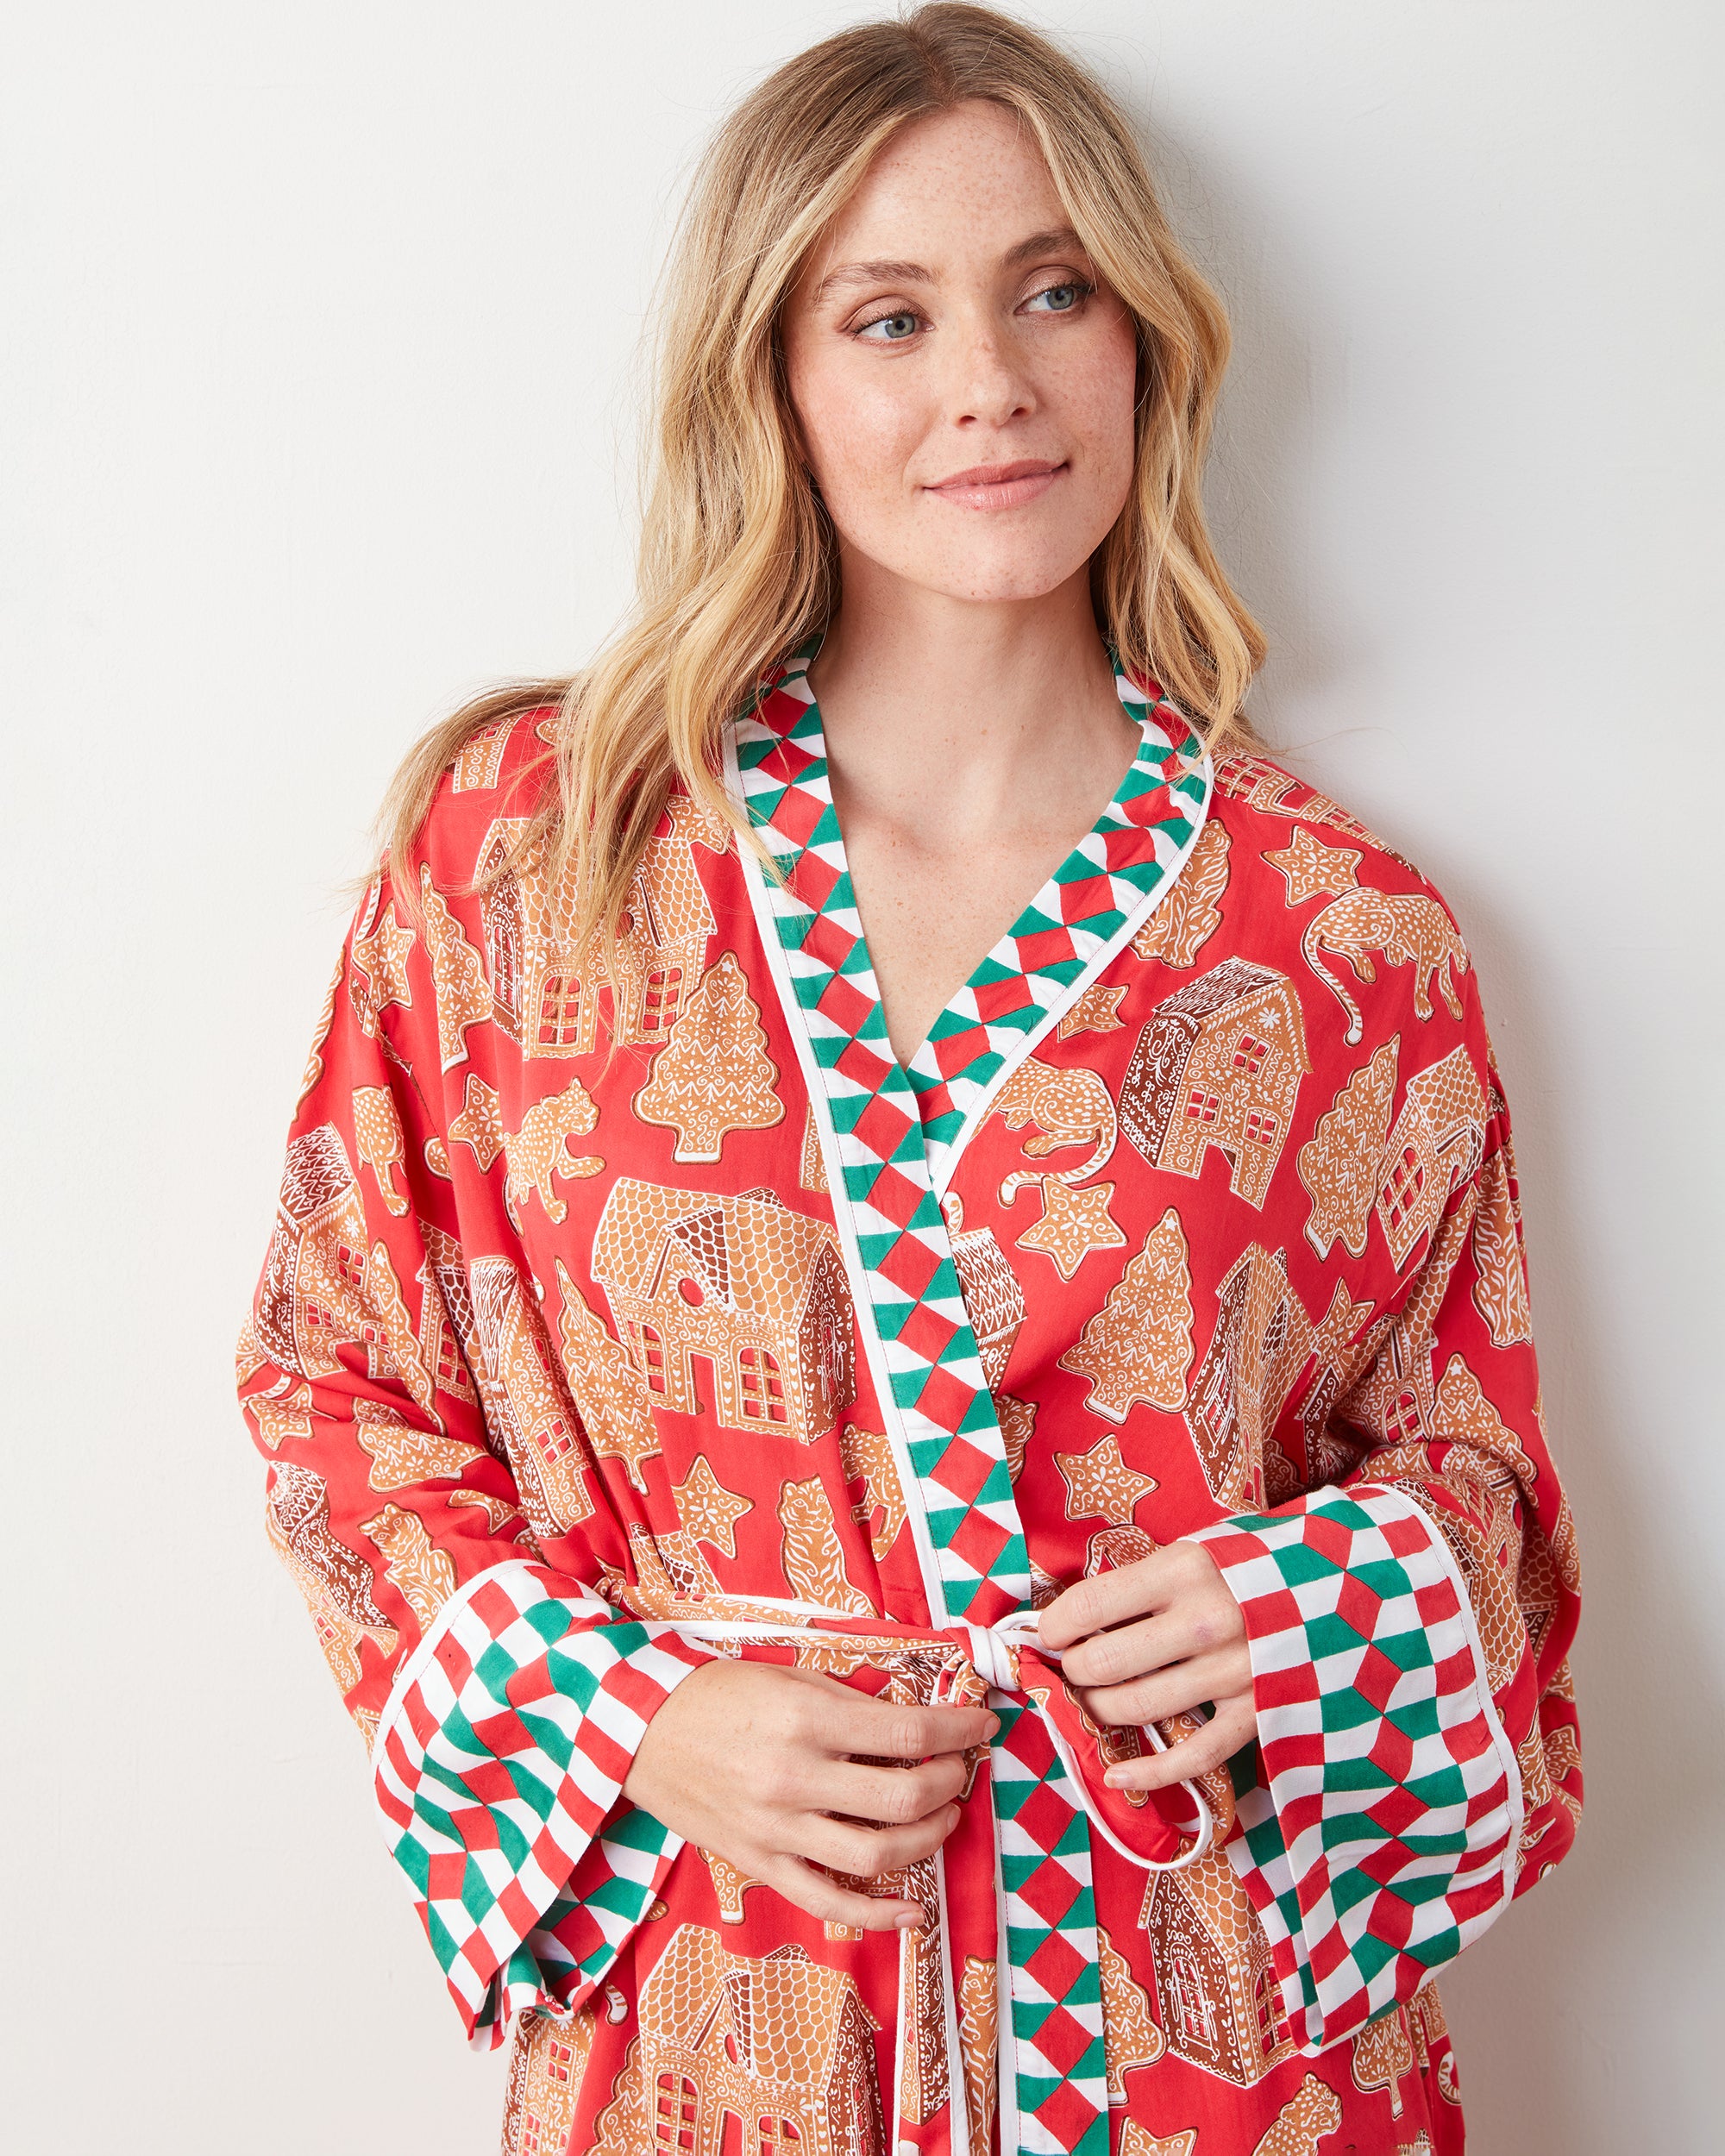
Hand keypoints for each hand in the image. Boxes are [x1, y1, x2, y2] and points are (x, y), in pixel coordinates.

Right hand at [621, 1657, 998, 1931]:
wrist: (640, 1731)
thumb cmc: (719, 1694)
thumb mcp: (791, 1677)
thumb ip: (853, 1703)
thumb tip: (914, 1723)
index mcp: (807, 1720)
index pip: (908, 1734)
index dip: (958, 1729)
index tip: (982, 1723)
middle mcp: (795, 1779)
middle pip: (903, 1797)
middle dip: (949, 1782)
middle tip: (960, 1767)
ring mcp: (777, 1829)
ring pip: (876, 1854)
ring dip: (928, 1837)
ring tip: (943, 1815)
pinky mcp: (760, 1863)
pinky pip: (827, 1900)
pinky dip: (877, 1913)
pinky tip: (913, 1908)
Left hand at [1037, 1539, 1255, 1791]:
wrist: (1337, 1590)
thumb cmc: (1248, 1568)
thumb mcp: (1194, 1551)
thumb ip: (1142, 1581)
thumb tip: (1071, 1617)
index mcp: (1184, 1570)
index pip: (1090, 1605)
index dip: (1055, 1625)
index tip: (1049, 1633)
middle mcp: (1206, 1621)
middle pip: (1105, 1663)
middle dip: (1074, 1671)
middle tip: (1073, 1668)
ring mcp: (1234, 1672)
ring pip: (1138, 1708)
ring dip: (1099, 1712)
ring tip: (1094, 1702)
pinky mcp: (1258, 1712)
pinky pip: (1193, 1756)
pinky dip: (1148, 1773)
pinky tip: (1117, 1776)